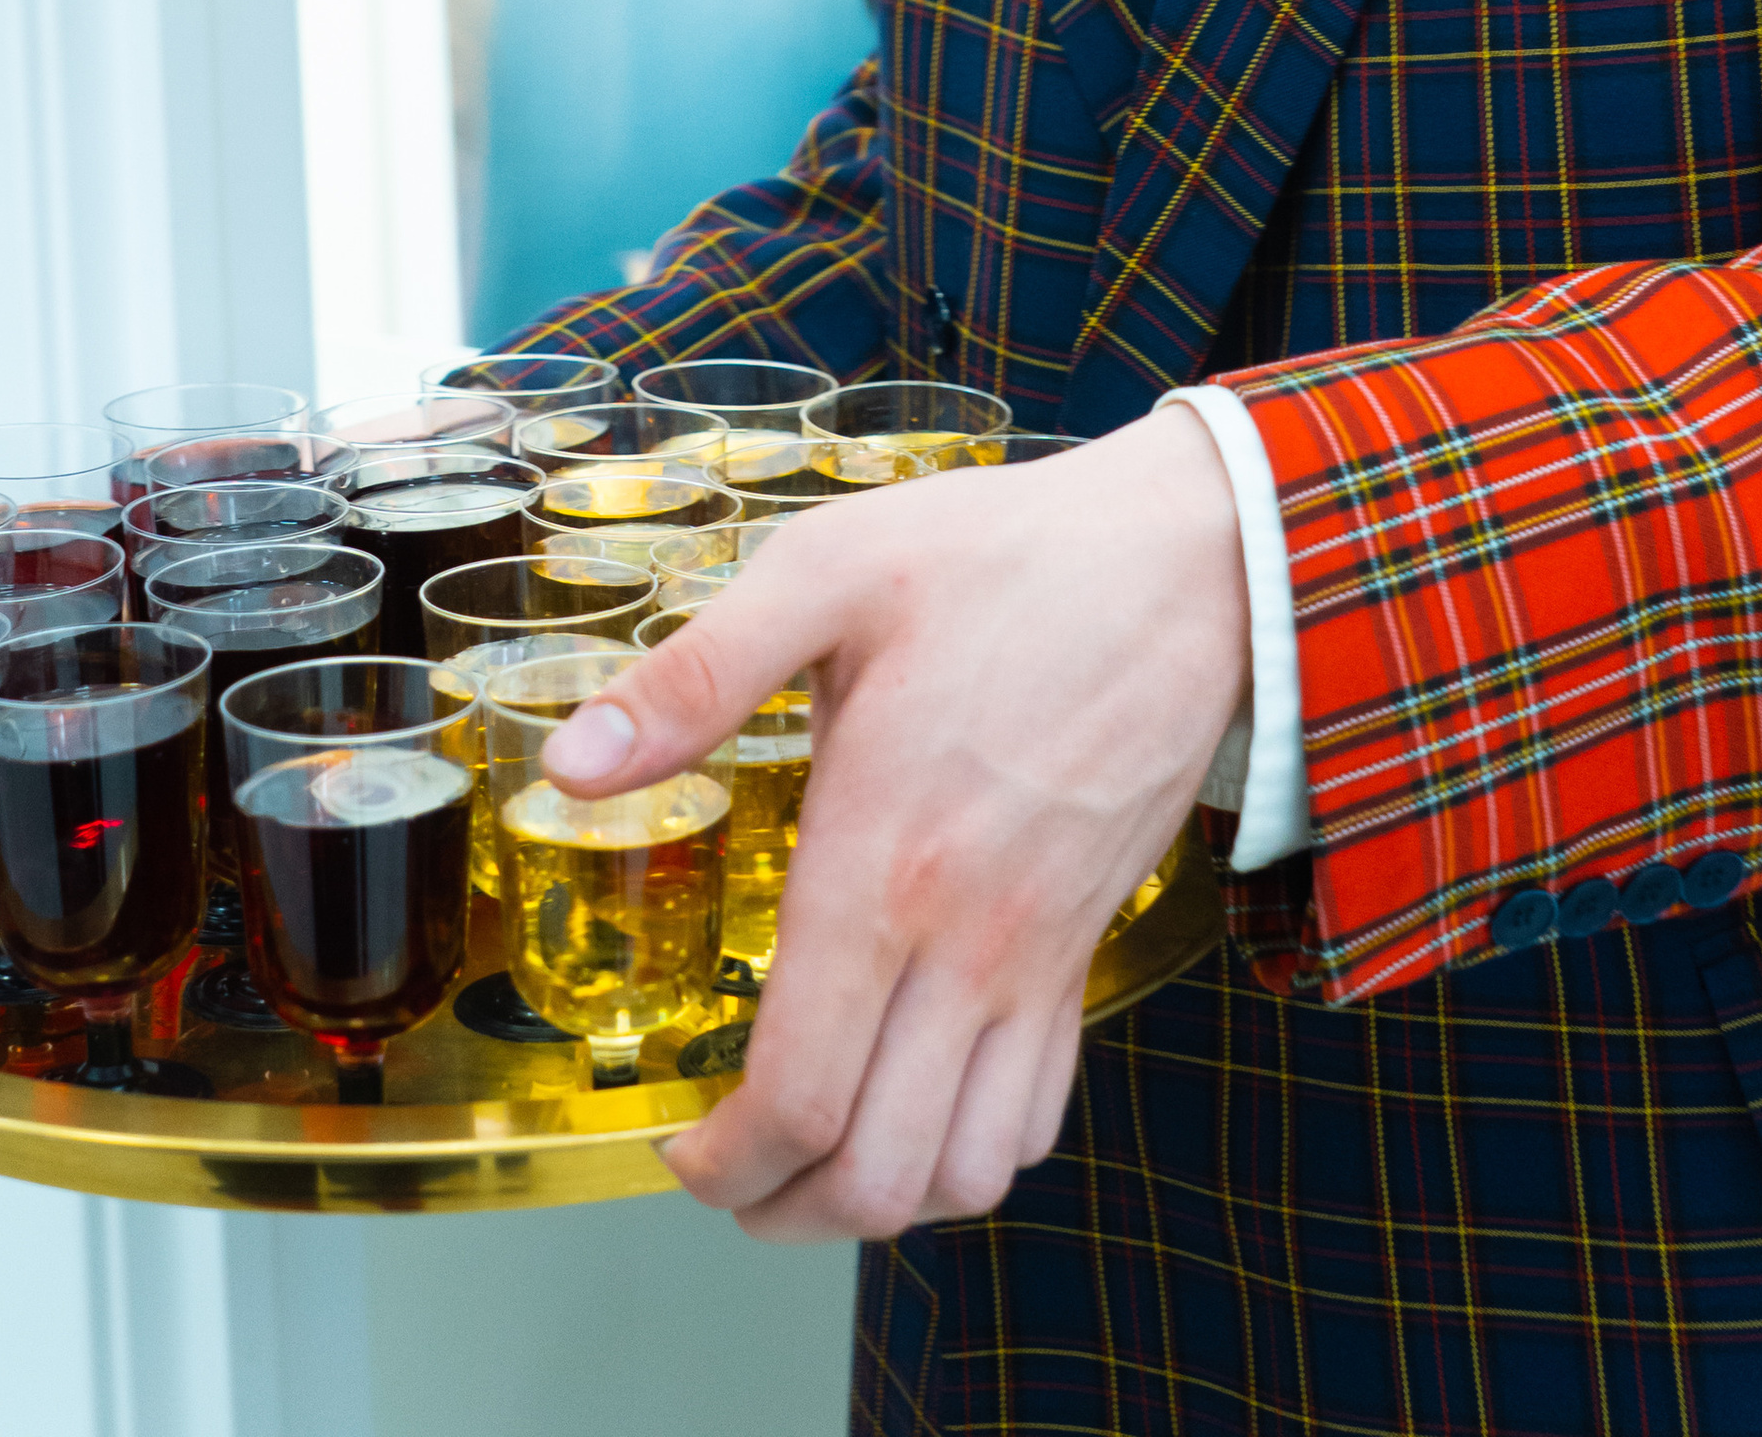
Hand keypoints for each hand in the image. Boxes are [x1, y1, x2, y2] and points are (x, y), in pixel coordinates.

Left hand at [544, 403, 1249, 1239]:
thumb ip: (696, 677)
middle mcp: (968, 939)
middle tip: (725, 1167)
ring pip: (967, 1171)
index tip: (677, 1146)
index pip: (801, 1091)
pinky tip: (914, 1098)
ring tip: (810, 1155)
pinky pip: (1041, 1113)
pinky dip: (972, 1151)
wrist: (1189, 561)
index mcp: (883, 859)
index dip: (723, 1159)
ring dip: (880, 1199)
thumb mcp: (828, 571)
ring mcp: (1041, 958)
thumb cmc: (1005, 557)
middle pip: (879, 1172)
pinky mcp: (1087, 949)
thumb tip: (572, 764)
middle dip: (782, 1205)